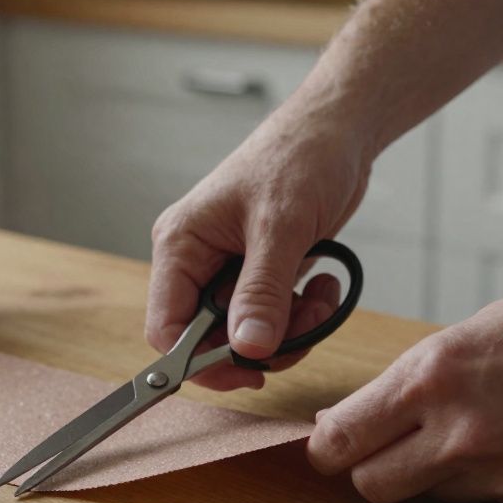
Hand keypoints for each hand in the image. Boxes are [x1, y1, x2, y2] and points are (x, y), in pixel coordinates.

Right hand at [147, 95, 370, 389]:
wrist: (336, 131)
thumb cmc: (299, 156)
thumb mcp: (281, 227)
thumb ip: (262, 292)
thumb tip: (247, 348)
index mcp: (181, 245)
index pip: (166, 328)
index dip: (200, 360)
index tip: (248, 371)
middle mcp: (197, 261)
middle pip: (210, 339)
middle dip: (261, 344)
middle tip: (303, 330)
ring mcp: (229, 270)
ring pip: (246, 334)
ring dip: (290, 332)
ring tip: (320, 299)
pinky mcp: (260, 273)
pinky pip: (273, 318)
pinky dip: (302, 317)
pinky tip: (323, 287)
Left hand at [307, 264, 502, 502]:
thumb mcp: (472, 333)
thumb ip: (413, 384)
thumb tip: (355, 421)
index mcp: (431, 376)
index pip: (340, 441)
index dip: (328, 449)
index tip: (332, 447)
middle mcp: (460, 432)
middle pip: (372, 487)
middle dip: (373, 470)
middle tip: (394, 449)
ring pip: (432, 498)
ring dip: (440, 476)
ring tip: (486, 429)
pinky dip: (498, 484)